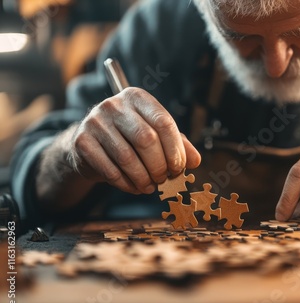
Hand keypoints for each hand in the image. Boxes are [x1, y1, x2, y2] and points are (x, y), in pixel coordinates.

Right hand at [68, 87, 200, 193]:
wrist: (90, 145)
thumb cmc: (129, 139)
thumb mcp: (156, 136)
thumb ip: (179, 145)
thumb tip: (195, 161)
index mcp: (137, 98)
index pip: (163, 122)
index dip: (175, 149)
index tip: (179, 167)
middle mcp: (114, 105)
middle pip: (146, 139)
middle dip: (159, 166)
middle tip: (164, 179)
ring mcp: (95, 122)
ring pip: (127, 157)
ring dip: (143, 178)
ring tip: (150, 187)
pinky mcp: (82, 142)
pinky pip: (110, 169)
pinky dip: (126, 184)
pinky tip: (134, 187)